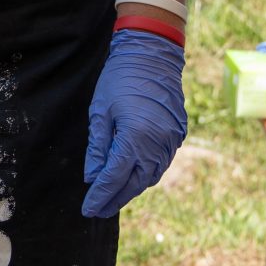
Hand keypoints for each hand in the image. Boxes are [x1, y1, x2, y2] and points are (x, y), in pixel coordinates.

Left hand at [82, 29, 187, 217]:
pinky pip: (160, 163)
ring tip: (113, 198)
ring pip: (150, 176)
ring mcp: (171, 141)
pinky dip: (146, 174)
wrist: (151, 55)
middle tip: (99, 210)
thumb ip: (98, 148)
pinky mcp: (177, 134)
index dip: (100, 195)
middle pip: (135, 183)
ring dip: (132, 189)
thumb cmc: (120, 80)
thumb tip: (93, 177)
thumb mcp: (100, 113)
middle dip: (116, 199)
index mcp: (135, 138)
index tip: (88, 209)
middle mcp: (157, 144)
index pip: (114, 177)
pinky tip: (132, 177)